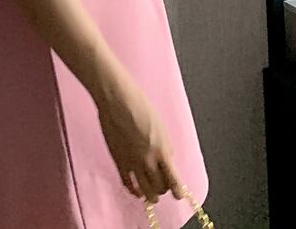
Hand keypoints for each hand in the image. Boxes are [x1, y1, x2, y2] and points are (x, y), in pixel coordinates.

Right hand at [96, 78, 184, 204]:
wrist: (117, 99)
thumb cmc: (140, 105)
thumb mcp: (160, 125)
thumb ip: (165, 145)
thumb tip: (166, 159)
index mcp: (162, 148)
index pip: (173, 179)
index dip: (177, 191)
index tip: (178, 195)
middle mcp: (148, 159)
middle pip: (159, 187)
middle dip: (163, 189)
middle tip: (162, 187)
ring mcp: (132, 162)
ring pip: (145, 190)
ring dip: (150, 195)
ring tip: (151, 195)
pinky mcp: (118, 161)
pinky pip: (128, 184)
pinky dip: (134, 191)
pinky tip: (136, 191)